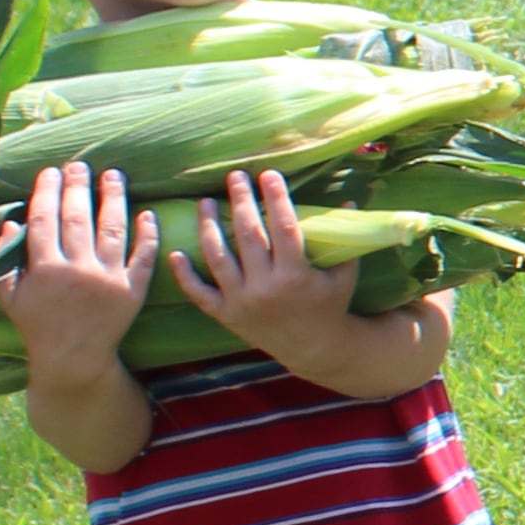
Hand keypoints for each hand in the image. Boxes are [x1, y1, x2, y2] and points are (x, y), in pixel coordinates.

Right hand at [0, 162, 158, 373]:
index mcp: (45, 270)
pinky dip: (147, 234)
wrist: (74, 357)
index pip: (44, 219)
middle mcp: (78, 271)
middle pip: (78, 218)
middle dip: (78, 187)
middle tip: (80, 165)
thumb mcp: (10, 296)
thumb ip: (2, 260)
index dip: (47, 192)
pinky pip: (143, 256)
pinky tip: (147, 213)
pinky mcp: (133, 290)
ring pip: (113, 229)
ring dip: (114, 198)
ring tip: (114, 175)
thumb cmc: (38, 324)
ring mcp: (108, 279)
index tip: (51, 171)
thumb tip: (10, 223)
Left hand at [167, 170, 366, 366]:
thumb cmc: (331, 306)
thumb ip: (344, 241)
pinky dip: (185, 275)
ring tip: (204, 202)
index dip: (276, 199)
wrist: (314, 349)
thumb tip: (348, 201)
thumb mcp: (344, 275)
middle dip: (241, 202)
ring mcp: (242, 302)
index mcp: (296, 276)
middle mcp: (265, 288)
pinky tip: (176, 252)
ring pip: (218, 258)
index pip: (284, 227)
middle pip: (247, 236)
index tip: (269, 175)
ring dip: (208, 227)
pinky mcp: (226, 316)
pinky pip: (199, 293)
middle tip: (235, 176)